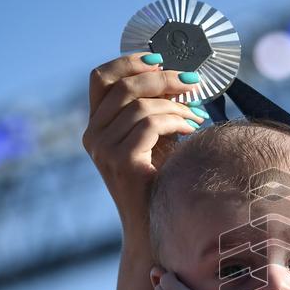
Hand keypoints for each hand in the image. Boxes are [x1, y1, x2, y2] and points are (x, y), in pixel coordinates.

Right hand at [82, 53, 205, 236]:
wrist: (154, 229)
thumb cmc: (160, 182)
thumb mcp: (155, 139)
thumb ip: (156, 110)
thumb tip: (177, 77)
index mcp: (96, 127)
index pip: (100, 78)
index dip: (129, 62)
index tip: (160, 60)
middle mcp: (92, 136)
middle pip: (123, 86)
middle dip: (163, 78)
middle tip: (192, 83)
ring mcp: (103, 150)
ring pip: (140, 105)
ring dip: (176, 105)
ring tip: (196, 116)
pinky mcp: (121, 162)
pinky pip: (151, 124)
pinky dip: (177, 121)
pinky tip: (192, 130)